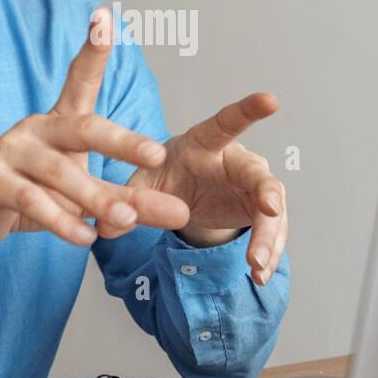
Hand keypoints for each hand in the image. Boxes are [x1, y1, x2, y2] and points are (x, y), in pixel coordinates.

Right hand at [0, 8, 190, 279]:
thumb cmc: (33, 193)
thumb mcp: (86, 197)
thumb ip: (132, 202)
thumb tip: (181, 215)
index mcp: (60, 121)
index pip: (79, 79)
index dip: (93, 49)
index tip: (105, 15)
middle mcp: (36, 127)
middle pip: (83, 128)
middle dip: (122, 141)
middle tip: (157, 154)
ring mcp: (10, 150)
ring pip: (59, 172)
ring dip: (95, 196)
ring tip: (127, 219)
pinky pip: (30, 200)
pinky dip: (60, 220)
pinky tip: (84, 237)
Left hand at [104, 93, 286, 285]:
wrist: (183, 190)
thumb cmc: (166, 172)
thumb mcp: (144, 181)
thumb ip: (129, 198)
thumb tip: (105, 227)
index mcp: (206, 142)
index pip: (227, 122)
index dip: (248, 110)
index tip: (270, 100)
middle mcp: (237, 161)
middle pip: (259, 174)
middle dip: (267, 193)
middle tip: (269, 210)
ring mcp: (254, 187)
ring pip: (271, 211)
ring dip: (267, 239)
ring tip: (256, 268)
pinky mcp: (260, 211)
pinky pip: (271, 232)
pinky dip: (268, 254)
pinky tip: (259, 276)